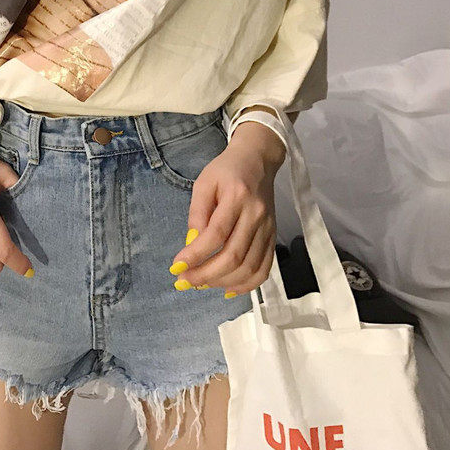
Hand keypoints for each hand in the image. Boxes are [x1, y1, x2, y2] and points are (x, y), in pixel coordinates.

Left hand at [168, 121, 285, 295]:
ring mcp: (268, 228)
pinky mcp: (272, 237)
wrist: (258, 161)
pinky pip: (263, 269)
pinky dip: (246, 285)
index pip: (216, 234)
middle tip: (184, 281)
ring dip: (223, 282)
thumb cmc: (226, 170)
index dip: (196, 255)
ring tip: (201, 284)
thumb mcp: (204, 184)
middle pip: (234, 256)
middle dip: (206, 275)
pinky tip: (227, 288)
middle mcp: (256, 215)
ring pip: (249, 267)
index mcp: (237, 197)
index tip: (177, 268)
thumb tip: (191, 246)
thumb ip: (197, 214)